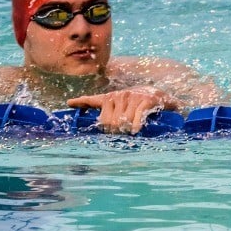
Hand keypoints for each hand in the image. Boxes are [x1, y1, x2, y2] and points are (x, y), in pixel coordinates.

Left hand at [67, 86, 181, 134]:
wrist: (161, 95)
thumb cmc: (138, 103)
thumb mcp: (120, 105)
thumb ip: (100, 106)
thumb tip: (72, 105)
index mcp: (111, 97)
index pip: (93, 100)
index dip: (81, 101)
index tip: (70, 103)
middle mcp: (120, 95)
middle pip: (108, 120)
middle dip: (112, 131)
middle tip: (119, 134)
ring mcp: (133, 97)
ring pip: (122, 120)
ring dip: (125, 130)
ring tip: (128, 132)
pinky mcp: (146, 100)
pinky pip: (137, 116)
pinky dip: (135, 125)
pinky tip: (135, 131)